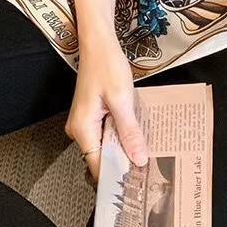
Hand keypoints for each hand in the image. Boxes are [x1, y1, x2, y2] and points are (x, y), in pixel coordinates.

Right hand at [65, 29, 148, 181]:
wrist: (99, 43)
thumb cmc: (106, 64)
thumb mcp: (122, 99)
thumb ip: (129, 131)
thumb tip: (137, 158)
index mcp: (83, 129)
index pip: (98, 166)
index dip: (117, 176)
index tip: (136, 183)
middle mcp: (79, 129)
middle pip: (102, 157)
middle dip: (123, 161)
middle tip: (146, 166)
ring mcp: (85, 122)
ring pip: (106, 144)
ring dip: (124, 146)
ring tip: (144, 149)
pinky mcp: (92, 114)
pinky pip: (106, 132)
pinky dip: (121, 133)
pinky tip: (136, 131)